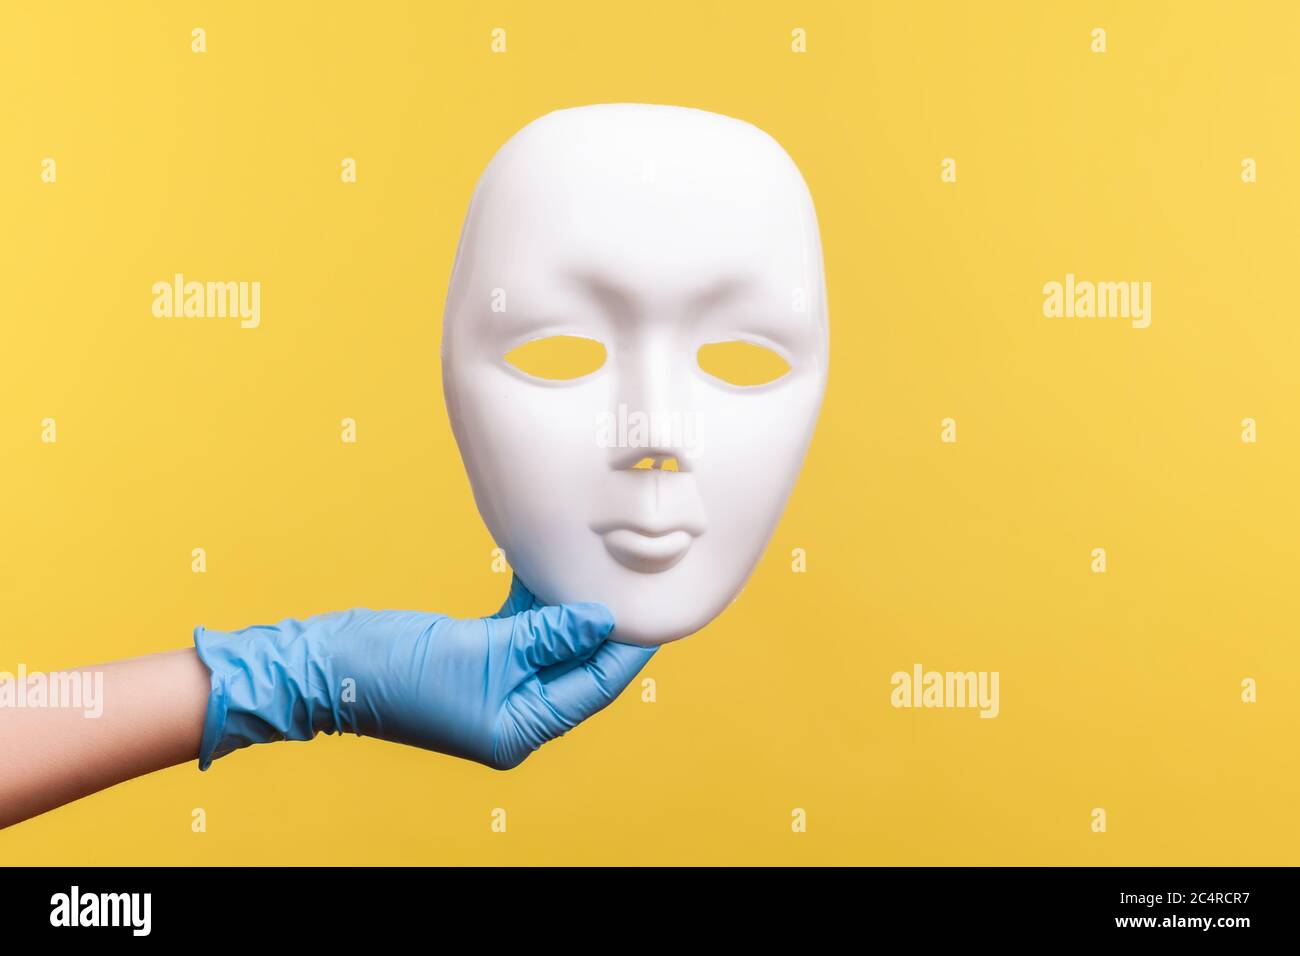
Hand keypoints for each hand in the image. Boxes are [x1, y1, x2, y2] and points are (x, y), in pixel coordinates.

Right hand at [193, 576, 654, 769]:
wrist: (325, 664)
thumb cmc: (394, 668)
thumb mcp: (481, 649)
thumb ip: (545, 634)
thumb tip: (602, 619)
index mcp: (520, 729)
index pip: (593, 686)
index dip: (626, 647)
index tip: (654, 608)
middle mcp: (515, 715)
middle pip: (578, 666)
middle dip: (602, 623)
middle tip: (631, 577)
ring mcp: (497, 688)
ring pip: (552, 645)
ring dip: (570, 608)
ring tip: (596, 566)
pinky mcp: (479, 661)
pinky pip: (523, 632)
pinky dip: (537, 605)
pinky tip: (551, 571)